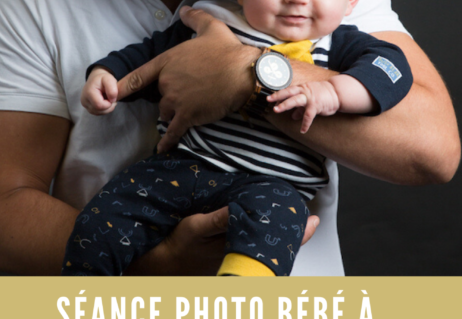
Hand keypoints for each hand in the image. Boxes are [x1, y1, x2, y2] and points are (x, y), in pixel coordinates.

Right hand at [81, 67, 117, 114]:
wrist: (95, 79)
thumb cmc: (102, 79)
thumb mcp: (109, 79)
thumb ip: (112, 89)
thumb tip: (112, 100)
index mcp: (89, 92)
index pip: (100, 105)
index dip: (109, 103)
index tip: (111, 97)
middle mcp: (84, 100)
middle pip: (99, 110)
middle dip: (109, 106)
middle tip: (111, 98)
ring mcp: (85, 105)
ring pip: (99, 113)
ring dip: (107, 108)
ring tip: (108, 99)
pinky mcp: (88, 108)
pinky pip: (98, 113)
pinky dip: (104, 109)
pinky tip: (104, 101)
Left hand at [116, 6, 260, 152]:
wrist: (243, 73)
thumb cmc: (227, 50)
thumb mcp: (211, 27)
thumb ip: (194, 17)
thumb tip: (186, 8)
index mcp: (166, 62)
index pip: (138, 77)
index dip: (123, 87)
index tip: (111, 94)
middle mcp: (166, 83)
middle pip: (159, 96)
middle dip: (171, 95)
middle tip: (192, 90)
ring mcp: (175, 101)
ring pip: (166, 112)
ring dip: (176, 111)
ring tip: (195, 105)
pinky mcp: (188, 117)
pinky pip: (173, 131)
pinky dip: (167, 141)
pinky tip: (162, 149)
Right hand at [126, 207, 318, 275]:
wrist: (164, 265)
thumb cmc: (179, 246)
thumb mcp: (195, 227)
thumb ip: (217, 219)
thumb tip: (237, 209)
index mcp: (235, 250)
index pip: (272, 243)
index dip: (294, 234)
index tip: (310, 222)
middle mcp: (240, 258)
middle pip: (274, 248)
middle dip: (293, 235)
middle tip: (310, 221)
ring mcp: (237, 261)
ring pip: (266, 250)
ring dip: (282, 237)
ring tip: (299, 223)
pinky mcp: (232, 260)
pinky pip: (255, 250)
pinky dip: (265, 238)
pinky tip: (270, 228)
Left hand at [269, 81, 339, 133]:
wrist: (337, 92)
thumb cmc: (322, 95)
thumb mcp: (309, 99)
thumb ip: (300, 107)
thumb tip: (293, 116)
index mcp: (301, 88)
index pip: (288, 90)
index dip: (278, 94)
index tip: (269, 99)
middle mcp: (304, 91)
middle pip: (289, 92)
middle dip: (278, 96)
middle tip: (268, 99)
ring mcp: (310, 98)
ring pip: (295, 100)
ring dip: (285, 104)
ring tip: (276, 110)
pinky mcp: (316, 105)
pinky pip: (309, 115)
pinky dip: (305, 123)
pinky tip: (302, 130)